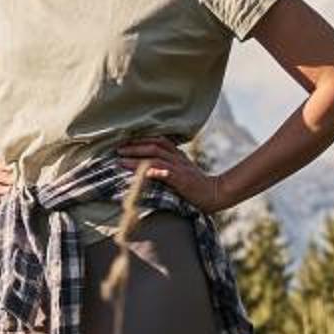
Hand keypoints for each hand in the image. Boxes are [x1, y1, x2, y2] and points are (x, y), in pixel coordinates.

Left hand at [115, 137, 230, 214]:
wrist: (215, 194)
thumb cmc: (196, 185)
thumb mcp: (183, 170)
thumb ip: (168, 165)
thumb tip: (148, 166)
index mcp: (178, 155)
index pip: (158, 141)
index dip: (141, 139)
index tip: (125, 141)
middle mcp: (178, 159)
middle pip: (154, 146)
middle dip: (134, 147)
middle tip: (118, 149)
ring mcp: (180, 169)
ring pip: (156, 159)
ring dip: (137, 159)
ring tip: (121, 161)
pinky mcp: (182, 181)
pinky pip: (167, 174)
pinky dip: (156, 172)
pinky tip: (144, 173)